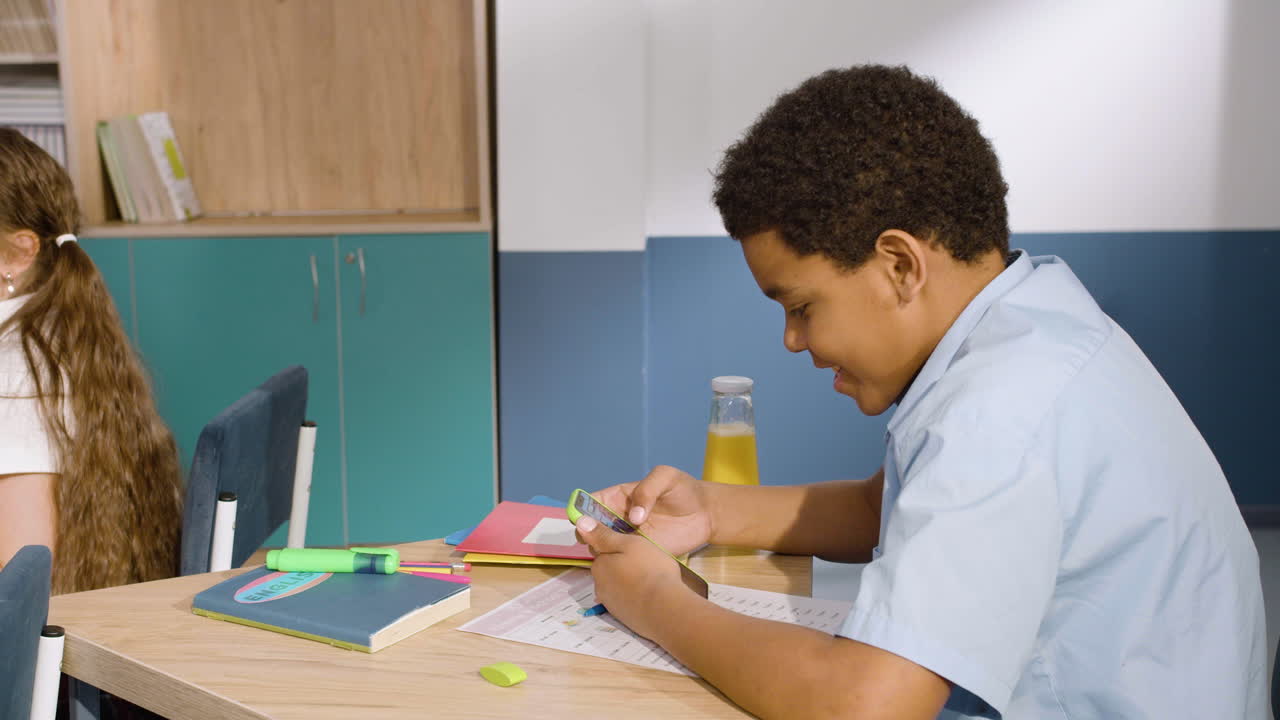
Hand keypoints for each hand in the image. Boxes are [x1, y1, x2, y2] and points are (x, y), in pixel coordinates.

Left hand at [574, 513, 692, 639]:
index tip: (633, 548)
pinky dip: (634, 597)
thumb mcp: (628, 543)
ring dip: (628, 582)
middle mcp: (600, 585)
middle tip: (644, 562)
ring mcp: (611, 604)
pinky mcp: (623, 617)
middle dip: (621, 565)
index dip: (617, 547)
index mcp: (600, 565)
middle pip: (608, 570)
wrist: (664, 609)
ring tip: (650, 579)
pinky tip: (649, 594)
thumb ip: (603, 534)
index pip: (602, 552)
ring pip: (617, 586)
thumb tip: (579, 523)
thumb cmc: (649, 569)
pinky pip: (626, 601)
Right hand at [590, 465, 713, 555]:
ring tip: (613, 552)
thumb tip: (634, 517)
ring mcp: (628, 537)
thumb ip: (647, 490)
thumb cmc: (684, 490)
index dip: (581, 510)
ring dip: (600, 550)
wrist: (706, 514)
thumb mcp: (666, 477)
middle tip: (596, 540)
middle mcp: (619, 518)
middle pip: (591, 527)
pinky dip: (615, 563)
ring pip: (602, 545)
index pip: (591, 503)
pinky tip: (622, 563)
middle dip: (587, 534)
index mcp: (619, 497)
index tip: (582, 520)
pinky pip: (621, 559)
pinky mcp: (640, 554)